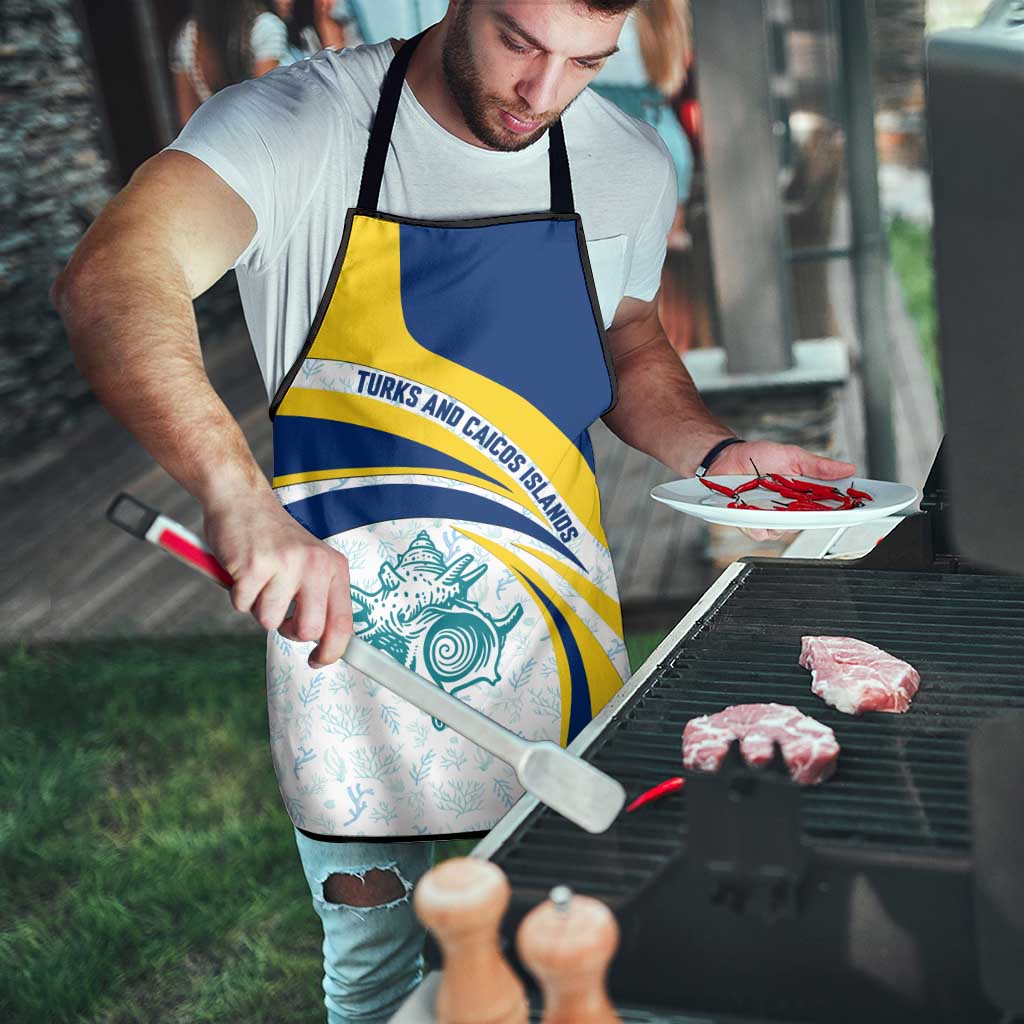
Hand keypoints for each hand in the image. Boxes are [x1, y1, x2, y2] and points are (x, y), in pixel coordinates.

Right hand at [203, 490, 353, 666]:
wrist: (242, 499)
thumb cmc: (274, 538)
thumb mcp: (310, 562)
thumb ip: (319, 596)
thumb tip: (325, 642)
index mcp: (334, 567)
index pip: (343, 622)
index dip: (332, 651)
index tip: (318, 661)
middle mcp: (315, 565)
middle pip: (308, 630)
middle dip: (289, 631)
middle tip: (279, 612)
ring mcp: (285, 564)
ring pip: (270, 621)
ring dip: (258, 607)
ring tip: (259, 580)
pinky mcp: (254, 566)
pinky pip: (242, 606)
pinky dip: (237, 595)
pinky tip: (242, 571)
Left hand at [709, 440, 856, 542]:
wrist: (726, 457)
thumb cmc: (758, 457)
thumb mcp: (792, 456)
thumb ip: (818, 466)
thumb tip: (848, 468)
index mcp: (803, 495)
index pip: (829, 507)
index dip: (844, 510)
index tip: (858, 508)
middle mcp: (789, 510)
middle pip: (809, 523)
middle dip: (813, 517)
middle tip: (814, 506)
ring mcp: (770, 518)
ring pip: (784, 530)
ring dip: (781, 519)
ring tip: (775, 503)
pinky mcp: (750, 523)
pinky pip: (760, 531)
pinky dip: (758, 523)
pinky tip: (755, 512)